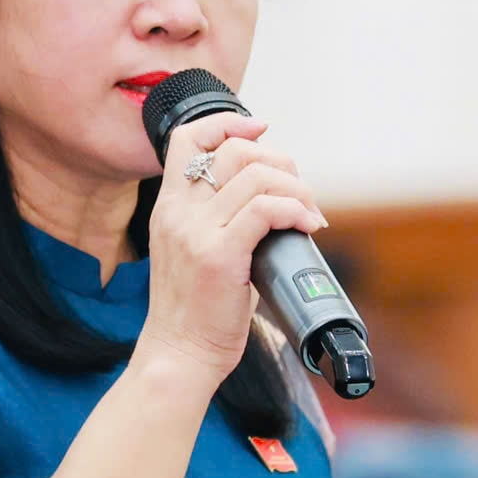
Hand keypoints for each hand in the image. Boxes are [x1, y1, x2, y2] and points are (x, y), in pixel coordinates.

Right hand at [139, 112, 327, 383]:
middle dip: (280, 161)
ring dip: (296, 189)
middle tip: (300, 191)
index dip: (229, 123)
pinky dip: (295, 210)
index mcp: (169, 206)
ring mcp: (196, 232)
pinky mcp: (218, 256)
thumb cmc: (196, 309)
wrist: (180, 355)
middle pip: (235, 151)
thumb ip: (222, 219)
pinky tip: (306, 226)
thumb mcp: (196, 250)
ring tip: (309, 214)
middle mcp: (178, 212)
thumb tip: (274, 197)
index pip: (189, 137)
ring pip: (256, 177)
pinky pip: (266, 210)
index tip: (262, 131)